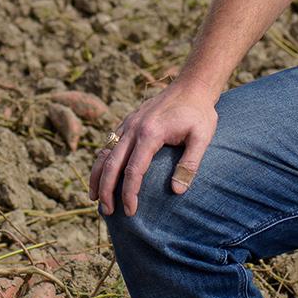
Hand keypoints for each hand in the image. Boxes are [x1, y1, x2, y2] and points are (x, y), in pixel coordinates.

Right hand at [89, 83, 219, 217]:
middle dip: (106, 190)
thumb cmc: (199, 113)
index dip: (129, 193)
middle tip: (107, 211)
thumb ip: (189, 164)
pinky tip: (101, 175)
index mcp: (150, 134)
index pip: (133, 171)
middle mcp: (133, 128)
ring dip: (96, 177)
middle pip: (111, 164)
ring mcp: (128, 124)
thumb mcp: (202, 137)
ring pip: (104, 153)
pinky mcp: (128, 122)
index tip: (130, 211)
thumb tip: (176, 191)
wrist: (191, 85)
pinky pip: (109, 144)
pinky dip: (101, 162)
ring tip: (94, 197)